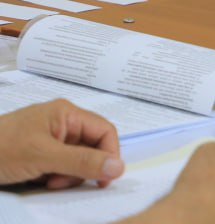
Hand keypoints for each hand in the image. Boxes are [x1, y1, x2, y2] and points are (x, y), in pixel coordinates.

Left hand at [0, 99, 122, 189]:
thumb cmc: (3, 150)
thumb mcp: (44, 156)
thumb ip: (82, 161)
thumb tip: (120, 168)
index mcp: (66, 113)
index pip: (104, 131)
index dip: (110, 154)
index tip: (104, 180)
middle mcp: (61, 122)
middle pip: (92, 145)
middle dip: (84, 167)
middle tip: (64, 182)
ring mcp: (49, 136)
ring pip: (77, 157)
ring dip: (70, 174)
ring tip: (50, 182)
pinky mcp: (38, 150)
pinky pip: (61, 163)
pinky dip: (57, 175)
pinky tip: (42, 181)